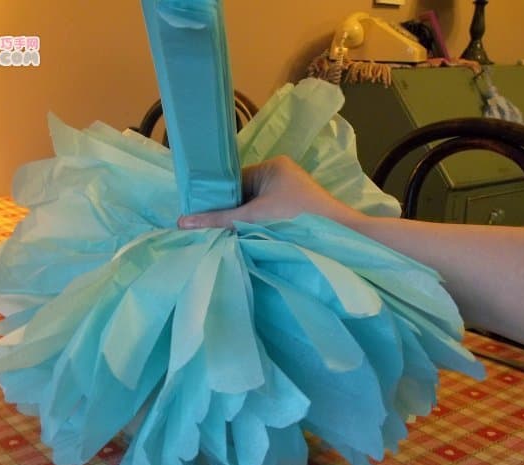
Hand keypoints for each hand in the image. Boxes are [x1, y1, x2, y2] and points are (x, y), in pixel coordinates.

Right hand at [177, 156, 357, 228]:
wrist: (341, 236)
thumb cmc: (297, 218)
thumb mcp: (252, 218)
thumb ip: (218, 220)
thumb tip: (182, 222)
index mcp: (271, 166)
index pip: (233, 180)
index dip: (216, 197)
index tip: (199, 215)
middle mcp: (281, 175)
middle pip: (243, 194)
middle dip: (229, 212)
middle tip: (209, 230)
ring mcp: (291, 194)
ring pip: (255, 208)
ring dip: (243, 222)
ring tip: (224, 236)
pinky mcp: (298, 211)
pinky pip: (268, 216)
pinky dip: (257, 227)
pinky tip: (245, 240)